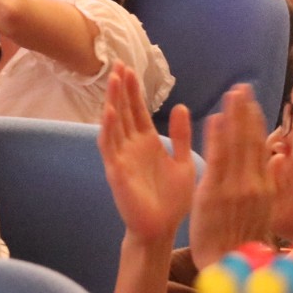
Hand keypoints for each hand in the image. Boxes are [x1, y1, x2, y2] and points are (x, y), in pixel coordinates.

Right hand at [99, 63, 195, 244]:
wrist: (162, 229)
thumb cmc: (171, 200)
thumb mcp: (183, 161)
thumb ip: (182, 136)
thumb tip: (181, 107)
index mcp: (148, 143)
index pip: (138, 111)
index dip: (134, 90)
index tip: (131, 67)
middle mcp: (132, 147)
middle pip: (124, 111)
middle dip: (121, 89)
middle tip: (118, 63)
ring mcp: (122, 158)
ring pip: (114, 124)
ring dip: (113, 102)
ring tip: (114, 80)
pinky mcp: (116, 172)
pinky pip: (110, 148)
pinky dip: (109, 129)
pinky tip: (110, 112)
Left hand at [189, 85, 274, 269]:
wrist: (229, 266)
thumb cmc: (243, 241)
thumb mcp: (265, 211)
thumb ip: (273, 181)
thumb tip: (279, 157)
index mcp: (265, 186)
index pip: (260, 147)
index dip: (256, 122)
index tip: (252, 102)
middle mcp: (253, 183)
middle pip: (250, 140)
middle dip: (246, 111)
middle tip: (242, 87)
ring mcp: (234, 187)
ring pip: (236, 145)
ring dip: (234, 116)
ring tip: (232, 94)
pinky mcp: (214, 193)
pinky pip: (218, 160)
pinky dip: (218, 138)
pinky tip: (217, 118)